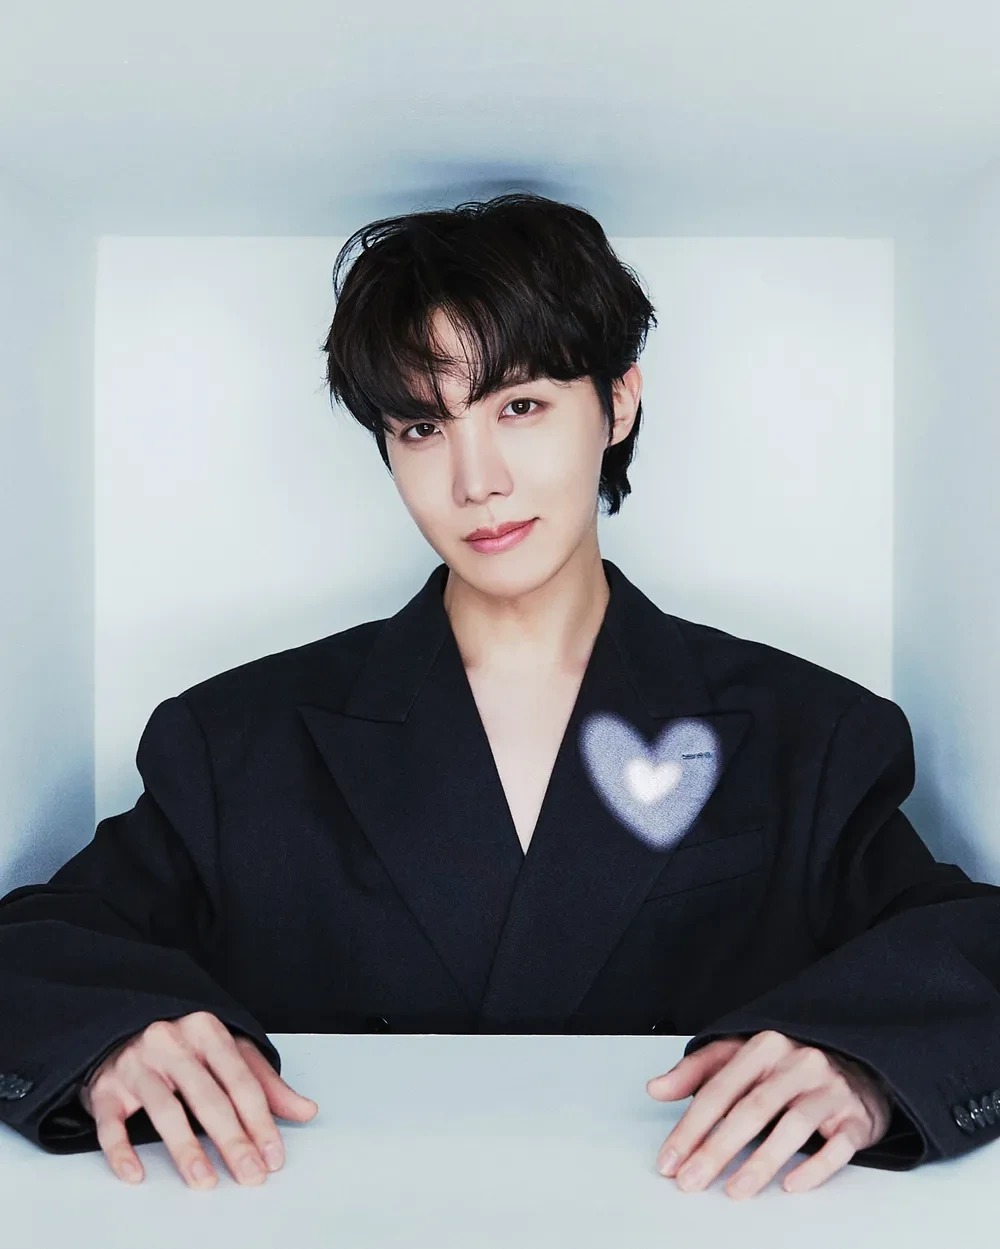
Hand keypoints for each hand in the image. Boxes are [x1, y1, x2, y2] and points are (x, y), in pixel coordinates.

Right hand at [78, 1011, 318, 1188]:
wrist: (120, 1031)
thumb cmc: (182, 1047)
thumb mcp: (228, 1054)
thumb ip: (265, 1083)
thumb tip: (305, 1111)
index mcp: (207, 1031)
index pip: (241, 1080)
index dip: (260, 1120)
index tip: (273, 1156)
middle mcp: (171, 1041)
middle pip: (208, 1097)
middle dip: (232, 1140)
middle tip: (249, 1174)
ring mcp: (135, 1063)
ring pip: (164, 1109)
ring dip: (186, 1149)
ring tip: (204, 1180)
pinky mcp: (105, 1088)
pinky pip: (112, 1123)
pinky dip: (121, 1151)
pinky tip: (136, 1174)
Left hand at [646, 1030, 892, 1198]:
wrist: (858, 1065)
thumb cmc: (790, 1065)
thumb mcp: (740, 1056)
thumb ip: (697, 1072)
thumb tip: (655, 1089)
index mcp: (763, 1046)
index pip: (719, 1089)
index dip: (691, 1127)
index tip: (670, 1160)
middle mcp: (797, 1062)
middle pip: (752, 1109)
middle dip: (717, 1149)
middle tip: (691, 1181)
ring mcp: (829, 1088)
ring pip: (792, 1125)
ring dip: (761, 1162)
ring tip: (735, 1190)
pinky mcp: (856, 1116)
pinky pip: (837, 1144)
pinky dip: (814, 1167)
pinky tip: (792, 1185)